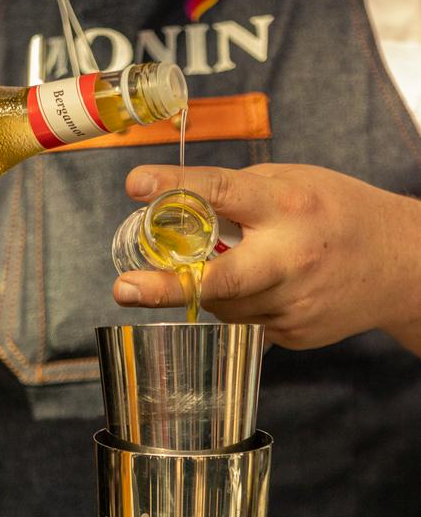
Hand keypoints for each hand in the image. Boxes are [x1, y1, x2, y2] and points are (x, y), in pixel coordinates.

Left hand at [113, 162, 420, 351]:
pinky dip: (237, 306)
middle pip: (219, 279)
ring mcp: (293, 304)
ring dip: (207, 289)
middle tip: (124, 288)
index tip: (135, 185)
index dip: (175, 188)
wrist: (401, 265)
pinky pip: (244, 324)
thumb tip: (172, 203)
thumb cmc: (338, 212)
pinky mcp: (294, 334)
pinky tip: (261, 288)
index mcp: (288, 205)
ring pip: (222, 306)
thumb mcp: (293, 182)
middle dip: (169, 286)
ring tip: (225, 266)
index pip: (223, 192)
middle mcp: (290, 258)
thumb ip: (237, 194)